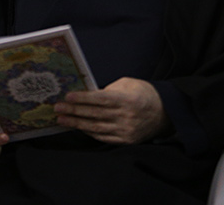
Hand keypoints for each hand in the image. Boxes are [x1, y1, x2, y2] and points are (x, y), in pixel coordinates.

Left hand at [53, 77, 167, 143]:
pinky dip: (89, 132)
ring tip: (61, 119)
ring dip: (77, 123)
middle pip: (95, 114)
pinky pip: (103, 137)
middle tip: (57, 108)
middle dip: (74, 111)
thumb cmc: (143, 93)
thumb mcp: (128, 84)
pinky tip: (78, 127)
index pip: (100, 99)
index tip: (68, 97)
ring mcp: (126, 130)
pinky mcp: (126, 140)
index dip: (83, 98)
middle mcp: (127, 117)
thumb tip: (87, 94)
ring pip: (96, 128)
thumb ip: (109, 89)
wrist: (165, 113)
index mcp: (128, 99)